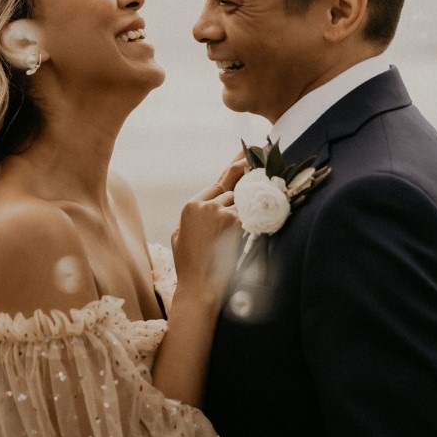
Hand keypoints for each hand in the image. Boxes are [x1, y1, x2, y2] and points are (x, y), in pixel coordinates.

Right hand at [170, 158, 246, 303]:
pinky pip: (248, 216)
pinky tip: (249, 227)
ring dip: (243, 213)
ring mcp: (220, 211)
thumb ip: (191, 217)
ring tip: (238, 228)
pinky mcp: (234, 222)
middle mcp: (205, 204)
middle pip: (230, 189)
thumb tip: (202, 208)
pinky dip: (251, 221)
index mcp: (190, 205)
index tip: (243, 160)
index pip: (216, 184)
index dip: (231, 173)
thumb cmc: (189, 264)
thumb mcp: (179, 235)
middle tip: (256, 153)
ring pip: (240, 203)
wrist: (200, 284)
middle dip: (243, 172)